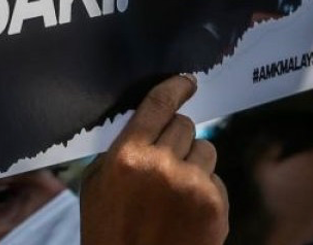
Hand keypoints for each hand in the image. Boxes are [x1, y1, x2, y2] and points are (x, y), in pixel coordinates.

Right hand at [81, 75, 228, 244]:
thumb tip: (144, 121)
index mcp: (126, 156)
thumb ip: (119, 151)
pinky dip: (205, 191)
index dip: (175, 88)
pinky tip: (187, 213)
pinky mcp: (214, 204)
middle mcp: (161, 164)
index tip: (186, 82)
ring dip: (194, 163)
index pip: (158, 104)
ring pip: (206, 149)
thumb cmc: (110, 233)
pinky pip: (216, 179)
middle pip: (184, 125)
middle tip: (167, 162)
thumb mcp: (96, 187)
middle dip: (178, 138)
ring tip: (175, 193)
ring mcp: (191, 184)